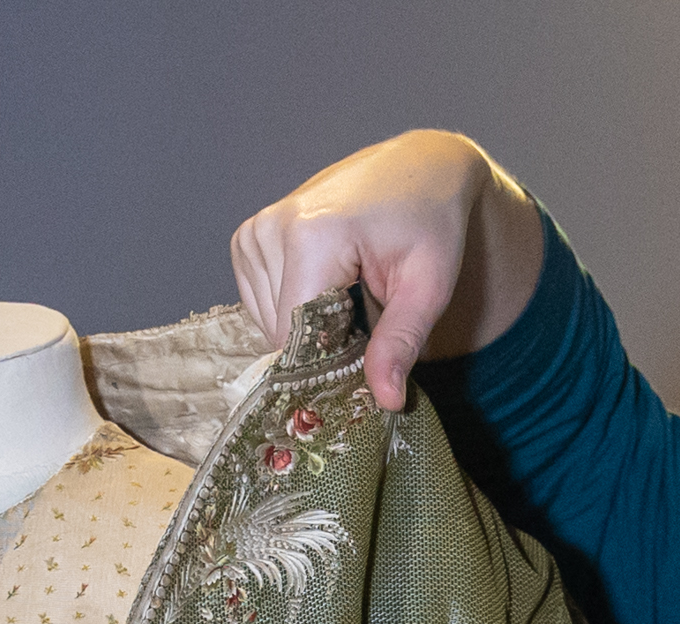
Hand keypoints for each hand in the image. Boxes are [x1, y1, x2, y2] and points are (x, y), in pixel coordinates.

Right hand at [229, 129, 547, 410]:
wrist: (418, 166)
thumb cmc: (430, 221)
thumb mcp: (429, 284)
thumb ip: (401, 342)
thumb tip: (386, 401)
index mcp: (312, 235)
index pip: (296, 336)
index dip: (327, 365)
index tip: (362, 368)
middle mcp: (272, 227)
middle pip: (280, 333)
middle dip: (319, 345)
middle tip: (366, 323)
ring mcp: (255, 229)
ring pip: (267, 323)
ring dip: (306, 327)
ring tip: (349, 295)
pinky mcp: (249, 236)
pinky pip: (260, 302)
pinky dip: (292, 308)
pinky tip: (325, 284)